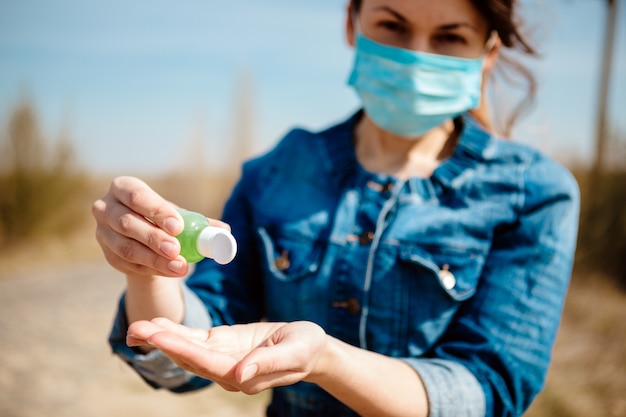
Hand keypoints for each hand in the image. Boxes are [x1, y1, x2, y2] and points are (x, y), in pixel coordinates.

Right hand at [92, 176, 230, 277]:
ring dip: (154, 259)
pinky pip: (127, 264)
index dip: (157, 211)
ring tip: (179, 267)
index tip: (178, 226)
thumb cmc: (162, 219)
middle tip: (176, 250)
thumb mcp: (178, 216)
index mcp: (124, 188)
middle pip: (127, 223)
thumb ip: (199, 222)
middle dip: (154, 238)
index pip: (138, 197)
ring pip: (126, 248)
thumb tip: (225, 231)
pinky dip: (149, 269)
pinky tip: (169, 271)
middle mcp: (106, 207)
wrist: (143, 239)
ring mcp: (102, 232)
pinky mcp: (107, 254)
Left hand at [127, 318, 327, 393]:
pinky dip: (175, 331)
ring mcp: (222, 358)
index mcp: (243, 377)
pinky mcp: (222, 344)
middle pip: (188, 358)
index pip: (205, 363)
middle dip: (161, 343)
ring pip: (186, 349)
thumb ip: (266, 364)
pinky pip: (195, 339)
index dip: (180, 348)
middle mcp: (227, 371)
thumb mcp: (293, 353)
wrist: (310, 347)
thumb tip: (239, 376)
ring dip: (161, 338)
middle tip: (134, 329)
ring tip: (136, 327)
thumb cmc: (306, 349)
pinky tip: (157, 325)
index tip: (158, 336)